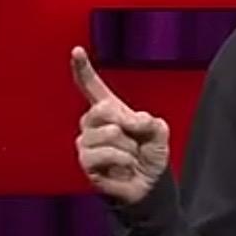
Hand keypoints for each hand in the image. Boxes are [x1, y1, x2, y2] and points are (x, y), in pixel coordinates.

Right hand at [71, 46, 170, 204]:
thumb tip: (131, 122)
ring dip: (129, 147)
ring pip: (109, 133)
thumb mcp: (158, 132)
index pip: (93, 87)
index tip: (77, 50)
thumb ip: (149, 120)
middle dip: (128, 123)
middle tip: (136, 138)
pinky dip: (123, 160)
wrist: (148, 185)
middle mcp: (92, 123)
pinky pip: (104, 154)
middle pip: (102, 109)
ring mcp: (86, 142)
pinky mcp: (85, 162)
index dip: (84, 69)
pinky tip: (124, 167)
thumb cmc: (149, 155)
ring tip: (130, 157)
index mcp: (109, 111)